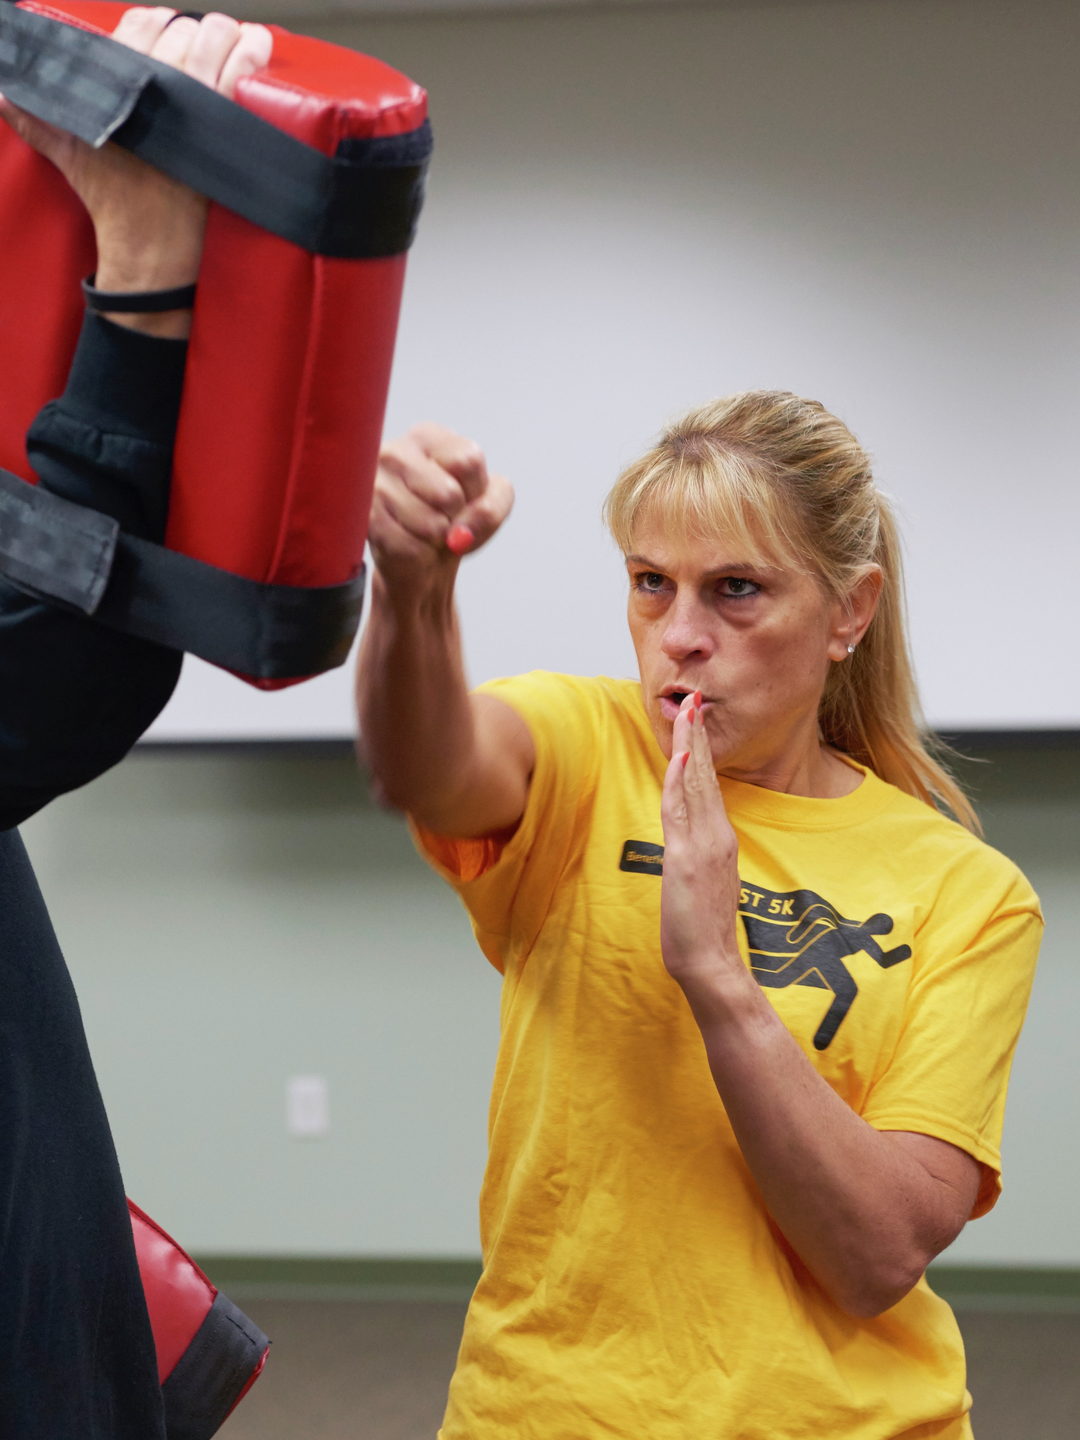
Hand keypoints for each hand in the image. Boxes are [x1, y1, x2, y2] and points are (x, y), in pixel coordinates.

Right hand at [0, 7, 271, 336]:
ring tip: (234, 42)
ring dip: (224, 35)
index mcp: (115, 83)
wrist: (148, 244)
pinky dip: (251, 51)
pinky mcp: (217, 121)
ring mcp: (186, 101)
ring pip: (211, 38)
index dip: (157, 26)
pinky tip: (256, 44)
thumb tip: (3, 98)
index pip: (139, 26)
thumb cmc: (113, 201)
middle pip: (178, 30)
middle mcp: (149, 85)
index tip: (167, 37)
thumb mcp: (69, 154)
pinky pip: (240, 70)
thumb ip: (36, 120)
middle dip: (191, 34)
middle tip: (199, 52)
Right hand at [369, 422, 514, 591]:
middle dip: (455, 518)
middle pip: (449, 494)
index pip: (469, 461)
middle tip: (442, 518)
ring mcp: (375, 485)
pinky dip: (420, 555)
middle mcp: (395, 452)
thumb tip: (463, 528)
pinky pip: (411, 547)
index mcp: (427, 437)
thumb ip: (494, 505)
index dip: (476, 491)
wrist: (419, 561)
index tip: (464, 496)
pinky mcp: (366, 520)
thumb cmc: (453, 522)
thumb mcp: (490, 504)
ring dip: (437, 540)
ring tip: (425, 532)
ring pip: (431, 525)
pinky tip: (410, 544)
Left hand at [659, 691, 744, 996]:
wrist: (710, 963)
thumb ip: (700, 855)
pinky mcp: (688, 859)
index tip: (697, 720)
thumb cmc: (703, 928)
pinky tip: (682, 760)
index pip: (710, 785)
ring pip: (697, 786)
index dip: (703, 751)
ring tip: (688, 713)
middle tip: (693, 699)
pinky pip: (684, 813)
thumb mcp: (704, 881)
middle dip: (698, 736)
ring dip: (691, 747)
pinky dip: (683, 784)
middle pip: (706, 776)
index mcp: (720, 839)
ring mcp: (705, 845)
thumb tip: (690, 840)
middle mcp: (717, 836)